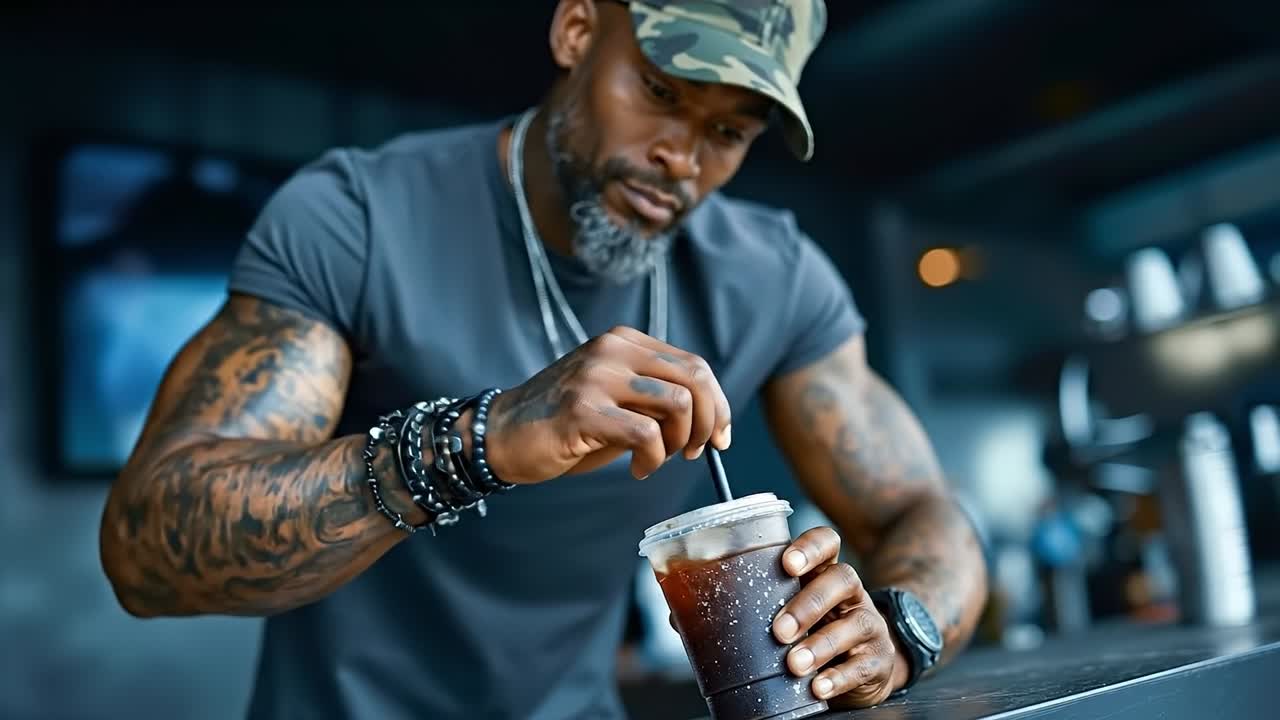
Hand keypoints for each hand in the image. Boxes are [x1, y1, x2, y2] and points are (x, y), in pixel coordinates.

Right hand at [482, 326, 731, 483]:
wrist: (500, 435)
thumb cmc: (563, 423)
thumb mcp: (615, 399)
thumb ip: (654, 398)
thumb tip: (708, 420)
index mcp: (624, 342)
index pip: (693, 365)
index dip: (718, 403)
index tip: (720, 436)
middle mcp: (613, 350)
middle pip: (695, 378)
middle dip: (710, 422)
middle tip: (698, 452)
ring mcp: (597, 377)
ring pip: (679, 403)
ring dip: (681, 441)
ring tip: (659, 459)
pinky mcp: (583, 409)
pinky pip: (647, 434)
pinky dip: (654, 459)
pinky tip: (639, 470)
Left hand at [771, 527, 909, 707]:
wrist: (859, 670)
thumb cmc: (812, 633)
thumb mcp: (789, 612)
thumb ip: (753, 606)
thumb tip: (686, 611)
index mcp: (825, 574)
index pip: (827, 543)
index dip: (810, 547)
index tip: (787, 564)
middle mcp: (852, 594)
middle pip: (842, 580)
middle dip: (809, 604)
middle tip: (780, 631)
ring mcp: (869, 626)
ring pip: (855, 624)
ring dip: (821, 645)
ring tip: (794, 664)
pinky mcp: (878, 661)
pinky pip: (862, 666)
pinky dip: (838, 678)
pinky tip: (818, 687)